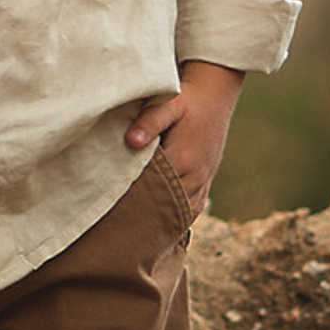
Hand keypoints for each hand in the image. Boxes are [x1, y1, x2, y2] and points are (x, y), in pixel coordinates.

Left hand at [124, 60, 243, 220]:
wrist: (215, 95)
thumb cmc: (187, 98)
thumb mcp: (168, 105)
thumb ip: (150, 122)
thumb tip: (131, 141)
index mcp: (183, 161)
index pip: (155, 193)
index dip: (135, 203)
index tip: (114, 214)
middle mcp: (195, 177)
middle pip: (167, 208)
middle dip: (146, 219)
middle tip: (119, 232)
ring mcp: (202, 181)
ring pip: (182, 213)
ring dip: (162, 222)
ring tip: (136, 235)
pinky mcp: (205, 180)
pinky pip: (193, 209)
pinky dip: (177, 218)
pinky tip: (161, 227)